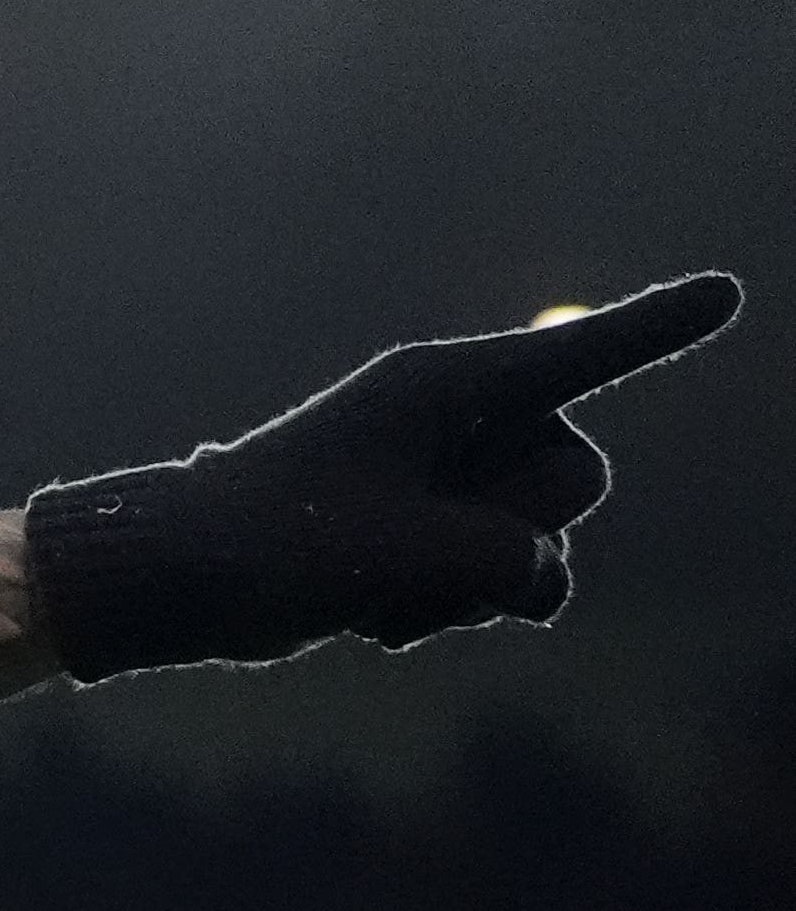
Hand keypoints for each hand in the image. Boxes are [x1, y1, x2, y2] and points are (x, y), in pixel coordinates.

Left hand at [23, 274, 741, 679]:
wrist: (182, 583)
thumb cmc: (277, 544)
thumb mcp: (406, 552)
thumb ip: (507, 558)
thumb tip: (540, 582)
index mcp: (442, 386)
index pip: (578, 355)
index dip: (658, 327)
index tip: (728, 291)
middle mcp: (457, 422)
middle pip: (577, 476)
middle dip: (513, 530)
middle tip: (403, 547)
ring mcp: (448, 481)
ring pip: (540, 541)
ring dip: (466, 587)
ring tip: (371, 589)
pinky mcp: (433, 535)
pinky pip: (504, 583)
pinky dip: (450, 610)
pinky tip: (377, 618)